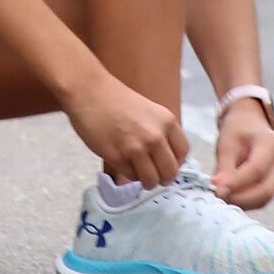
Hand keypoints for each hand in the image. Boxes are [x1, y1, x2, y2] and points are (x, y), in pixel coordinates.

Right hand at [65, 75, 189, 188]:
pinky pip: (131, 176)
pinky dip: (129, 174)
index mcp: (167, 121)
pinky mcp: (116, 157)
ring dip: (146, 181)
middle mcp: (155, 136)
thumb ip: (161, 132)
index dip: (176, 163)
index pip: (183, 153)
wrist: (90, 92)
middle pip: (170, 172)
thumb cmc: (118, 100)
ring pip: (151, 180)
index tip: (168, 165)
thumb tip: (167, 159)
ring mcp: (136, 148)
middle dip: (163, 179)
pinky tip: (124, 163)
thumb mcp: (150, 112)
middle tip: (154, 176)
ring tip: (139, 174)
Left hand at [211, 99, 273, 209]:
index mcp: (272, 142)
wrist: (248, 123)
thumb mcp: (226, 145)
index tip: (215, 187)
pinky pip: (263, 199)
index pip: (256, 169)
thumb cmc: (237, 131)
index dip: (236, 182)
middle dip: (239, 198)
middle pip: (265, 188)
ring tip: (222, 195)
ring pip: (265, 198)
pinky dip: (246, 201)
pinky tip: (231, 195)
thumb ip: (224, 170)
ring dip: (242, 202)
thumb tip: (220, 192)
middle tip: (217, 196)